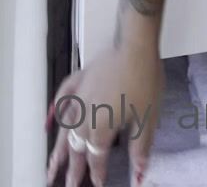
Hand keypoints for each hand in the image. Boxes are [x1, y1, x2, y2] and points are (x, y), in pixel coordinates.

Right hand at [46, 43, 164, 186]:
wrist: (135, 44)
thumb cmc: (144, 81)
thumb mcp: (147, 118)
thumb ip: (140, 149)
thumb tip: (139, 176)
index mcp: (101, 128)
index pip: (96, 157)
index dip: (97, 172)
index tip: (98, 184)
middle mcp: (85, 116)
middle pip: (77, 147)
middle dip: (72, 168)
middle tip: (67, 184)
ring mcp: (80, 96)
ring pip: (65, 128)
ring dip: (58, 149)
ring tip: (51, 166)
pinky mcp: (80, 79)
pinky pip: (63, 97)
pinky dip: (55, 110)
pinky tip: (49, 120)